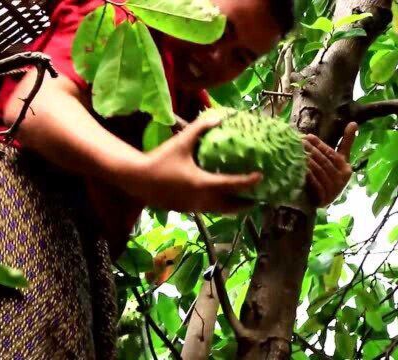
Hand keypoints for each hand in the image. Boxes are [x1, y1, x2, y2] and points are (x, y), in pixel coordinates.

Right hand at [131, 117, 262, 213]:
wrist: (136, 179)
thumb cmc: (160, 159)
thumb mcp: (181, 142)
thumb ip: (200, 128)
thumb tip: (220, 116)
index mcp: (203, 183)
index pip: (233, 184)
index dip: (249, 181)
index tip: (261, 176)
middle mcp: (201, 200)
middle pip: (230, 206)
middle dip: (245, 204)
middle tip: (259, 198)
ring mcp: (193, 208)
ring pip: (219, 210)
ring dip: (232, 207)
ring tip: (244, 200)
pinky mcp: (186, 210)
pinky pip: (208, 210)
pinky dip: (218, 206)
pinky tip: (220, 198)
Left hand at [304, 122, 357, 206]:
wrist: (324, 200)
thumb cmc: (331, 176)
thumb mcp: (339, 160)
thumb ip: (346, 142)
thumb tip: (354, 122)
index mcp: (346, 168)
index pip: (332, 153)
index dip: (319, 145)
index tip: (308, 136)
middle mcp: (342, 178)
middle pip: (325, 161)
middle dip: (311, 151)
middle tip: (298, 142)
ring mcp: (334, 189)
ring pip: (320, 171)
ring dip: (308, 161)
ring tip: (297, 153)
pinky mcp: (325, 198)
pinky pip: (315, 184)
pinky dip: (308, 175)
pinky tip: (300, 168)